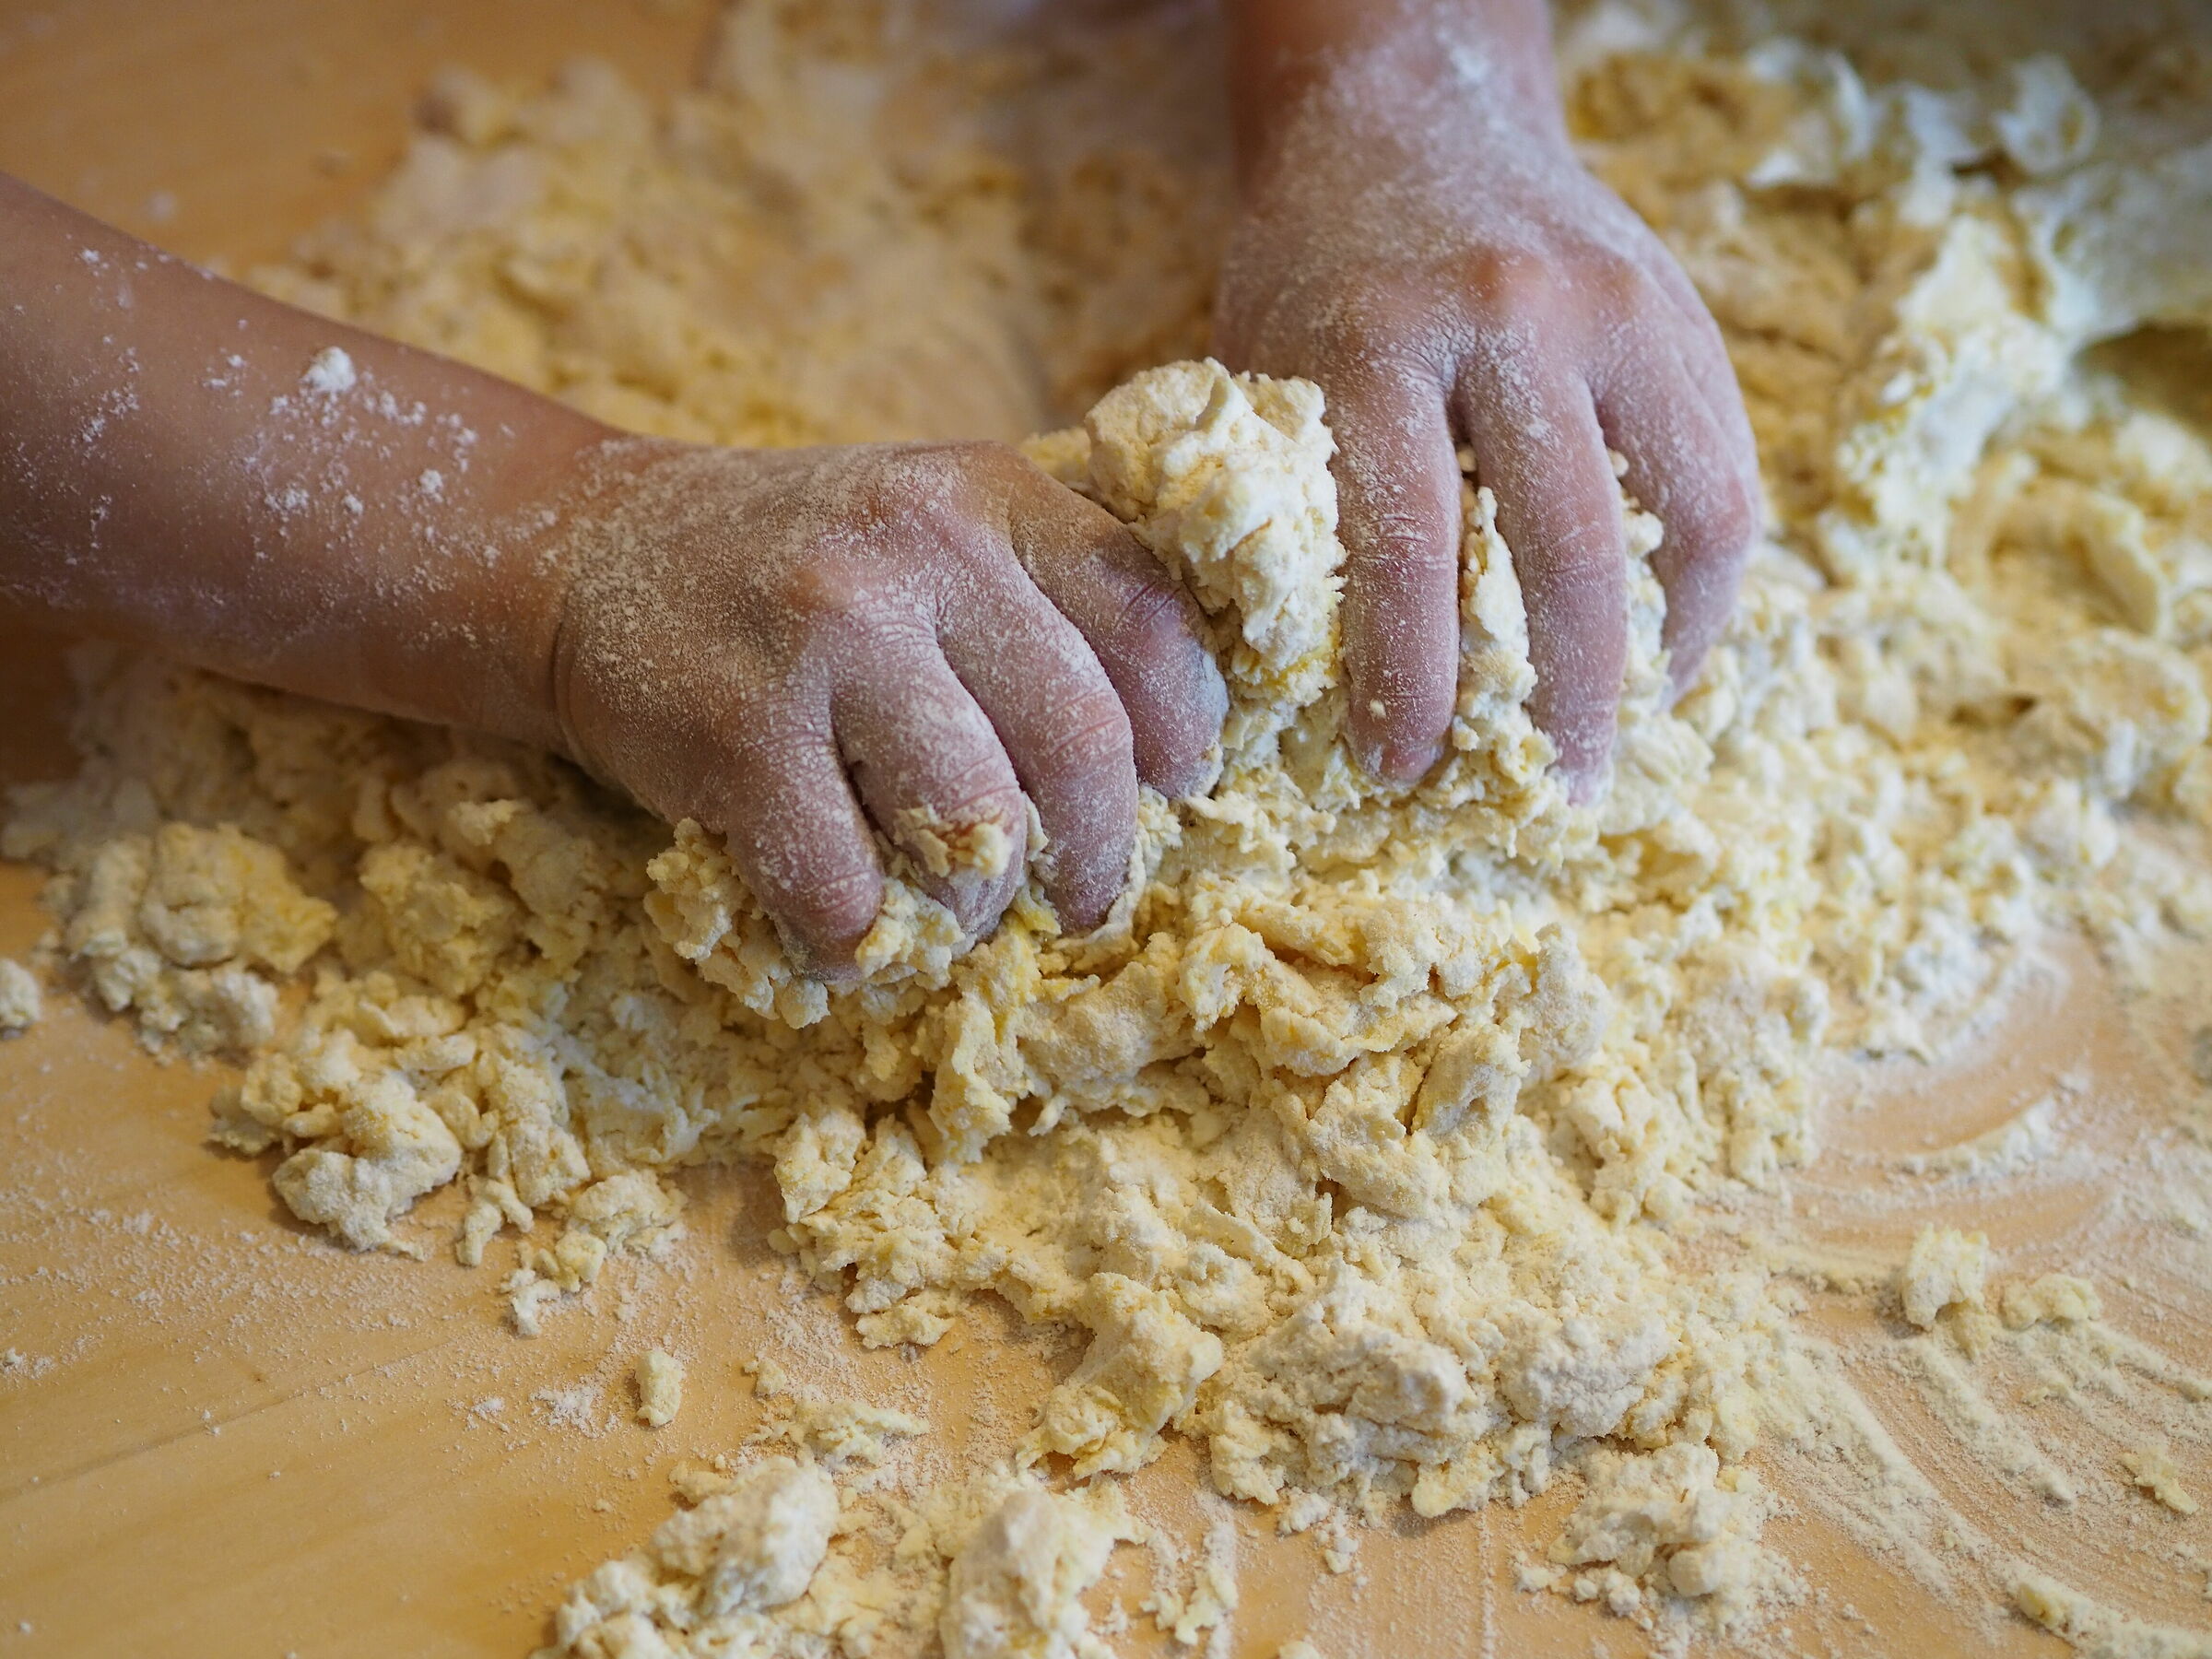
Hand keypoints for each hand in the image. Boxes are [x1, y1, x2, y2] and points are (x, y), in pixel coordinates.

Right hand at [547, 440, 1225, 973]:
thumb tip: (1169, 758)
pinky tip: (848, 936)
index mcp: (989, 495)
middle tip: (1081, 900)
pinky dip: (860, 941)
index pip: (1147, 622)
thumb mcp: (932, 526)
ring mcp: (825, 638)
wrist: (590, 556)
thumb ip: (1042, 597)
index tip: (1170, 792)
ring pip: (976, 825)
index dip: (1182, 732)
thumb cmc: (798, 568)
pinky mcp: (739, 733)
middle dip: (1096, 855)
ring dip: (981, 907)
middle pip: (1079, 742)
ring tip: (959, 915)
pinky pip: (846, 887)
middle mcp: (916, 550)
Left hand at [1216, 5, 1760, 791]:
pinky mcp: (1682, 317)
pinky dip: (1700, 587)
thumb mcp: (1263, 369)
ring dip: (1652, 658)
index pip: (1406, 545)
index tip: (1398, 767)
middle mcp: (1508, 316)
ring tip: (1620, 745)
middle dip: (1554, 698)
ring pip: (1673, 517)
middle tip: (1543, 795)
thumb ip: (1284, 504)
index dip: (1409, 679)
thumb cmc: (1312, 269)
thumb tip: (1280, 696)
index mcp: (1375, 338)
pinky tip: (1662, 656)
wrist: (1411, 104)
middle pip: (1559, 549)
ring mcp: (1615, 309)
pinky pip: (1722, 478)